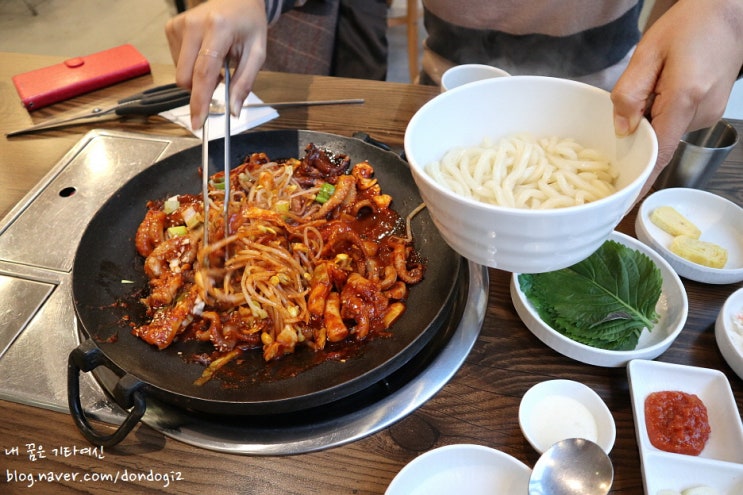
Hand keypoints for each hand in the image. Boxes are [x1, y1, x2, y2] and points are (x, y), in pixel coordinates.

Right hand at [165, 0, 267, 129]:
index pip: (204, 72)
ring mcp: (179, 24)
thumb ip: (245, 83)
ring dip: (198, 76)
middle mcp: (193, 24)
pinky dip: (191, 65)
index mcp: (218, 29)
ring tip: (216, 58)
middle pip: (186, 77)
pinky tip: (204, 52)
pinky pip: (176, 62)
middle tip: (222, 78)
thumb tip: (233, 111)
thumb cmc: (249, 24)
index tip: (198, 122)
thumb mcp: (257, 53)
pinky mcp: (171, 27)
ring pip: (180, 72)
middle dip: (201, 90)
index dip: (200, 100)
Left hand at [611, 0, 742, 193]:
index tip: (624, 202)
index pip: (659, 153)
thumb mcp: (647, 53)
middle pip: (658, 140)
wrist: (730, 10)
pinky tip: (664, 86)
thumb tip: (622, 129)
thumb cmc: (690, 24)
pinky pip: (678, 121)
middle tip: (626, 109)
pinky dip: (664, 112)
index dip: (640, 181)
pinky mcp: (712, 110)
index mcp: (684, 99)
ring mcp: (710, 114)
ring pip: (667, 130)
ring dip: (651, 118)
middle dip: (637, 132)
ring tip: (652, 84)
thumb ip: (630, 93)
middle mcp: (701, 113)